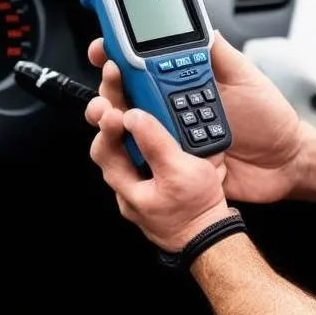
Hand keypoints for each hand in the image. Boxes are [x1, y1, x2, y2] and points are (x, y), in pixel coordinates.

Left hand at [85, 92, 232, 250]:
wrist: (211, 235)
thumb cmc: (194, 212)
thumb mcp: (177, 172)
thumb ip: (154, 143)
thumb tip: (133, 116)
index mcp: (126, 180)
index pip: (104, 143)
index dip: (106, 117)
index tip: (113, 96)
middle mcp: (127, 180)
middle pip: (112, 138)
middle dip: (113, 108)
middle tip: (117, 79)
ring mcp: (140, 179)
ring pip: (127, 143)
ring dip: (130, 117)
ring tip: (134, 92)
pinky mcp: (156, 177)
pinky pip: (145, 149)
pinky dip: (146, 130)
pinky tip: (156, 118)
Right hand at [87, 33, 303, 202]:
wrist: (285, 163)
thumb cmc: (270, 120)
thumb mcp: (247, 78)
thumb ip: (220, 54)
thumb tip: (199, 25)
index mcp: (184, 83)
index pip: (142, 65)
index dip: (118, 56)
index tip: (103, 48)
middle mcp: (171, 109)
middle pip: (126, 96)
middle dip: (108, 88)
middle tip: (108, 84)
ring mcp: (171, 137)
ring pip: (129, 127)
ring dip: (113, 118)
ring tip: (111, 115)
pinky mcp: (174, 165)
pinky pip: (147, 158)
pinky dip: (131, 151)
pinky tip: (125, 145)